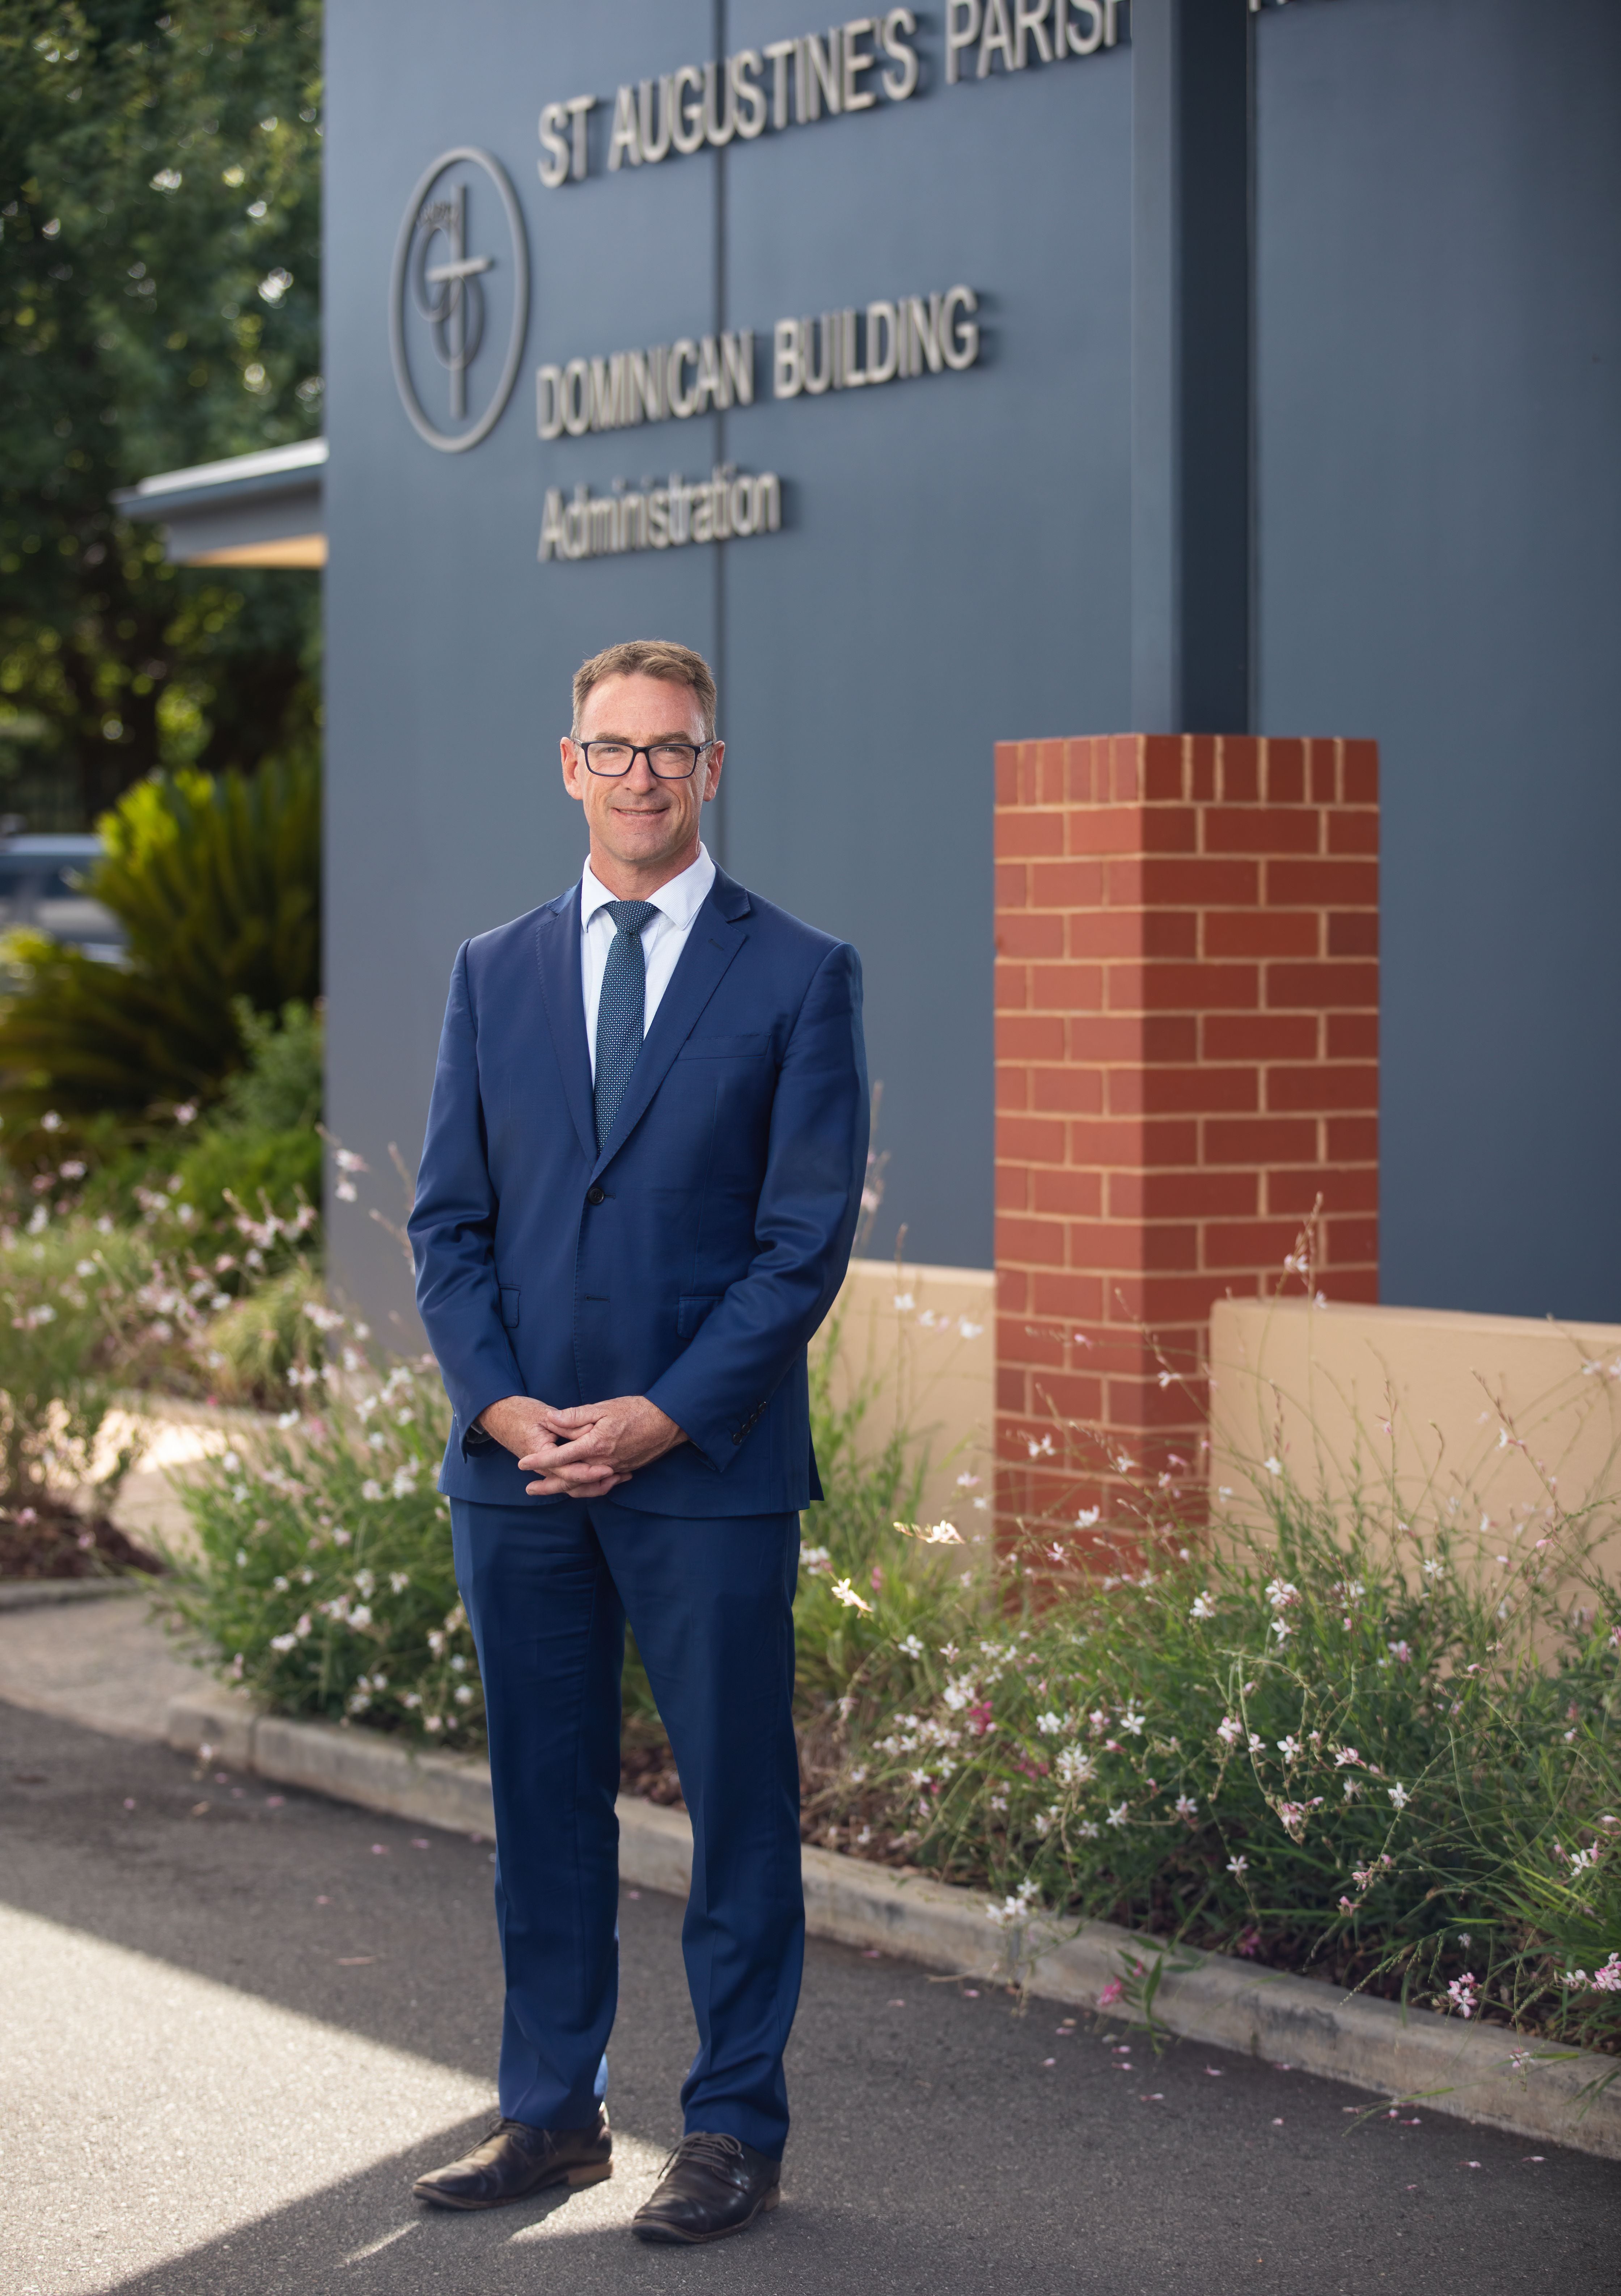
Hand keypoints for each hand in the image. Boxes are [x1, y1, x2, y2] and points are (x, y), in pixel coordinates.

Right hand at [475, 1395, 624, 1498]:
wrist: (500, 1415)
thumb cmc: (521, 1412)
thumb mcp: (544, 1415)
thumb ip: (567, 1424)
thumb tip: (590, 1430)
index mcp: (541, 1454)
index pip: (568, 1471)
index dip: (590, 1472)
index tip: (609, 1469)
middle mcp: (543, 1467)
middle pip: (572, 1485)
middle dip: (597, 1484)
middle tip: (619, 1477)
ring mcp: (546, 1469)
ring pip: (572, 1486)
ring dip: (594, 1485)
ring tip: (618, 1479)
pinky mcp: (550, 1467)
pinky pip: (569, 1479)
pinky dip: (587, 1479)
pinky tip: (605, 1476)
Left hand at [517, 1394, 685, 1497]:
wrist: (668, 1422)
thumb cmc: (636, 1410)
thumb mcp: (603, 1407)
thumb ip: (576, 1416)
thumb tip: (550, 1418)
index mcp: (595, 1444)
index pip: (560, 1456)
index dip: (539, 1460)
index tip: (522, 1463)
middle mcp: (603, 1462)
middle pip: (569, 1479)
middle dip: (547, 1485)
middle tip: (528, 1489)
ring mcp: (614, 1468)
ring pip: (585, 1485)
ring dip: (565, 1489)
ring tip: (550, 1489)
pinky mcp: (624, 1470)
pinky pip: (601, 1484)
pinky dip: (587, 1488)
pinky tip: (579, 1486)